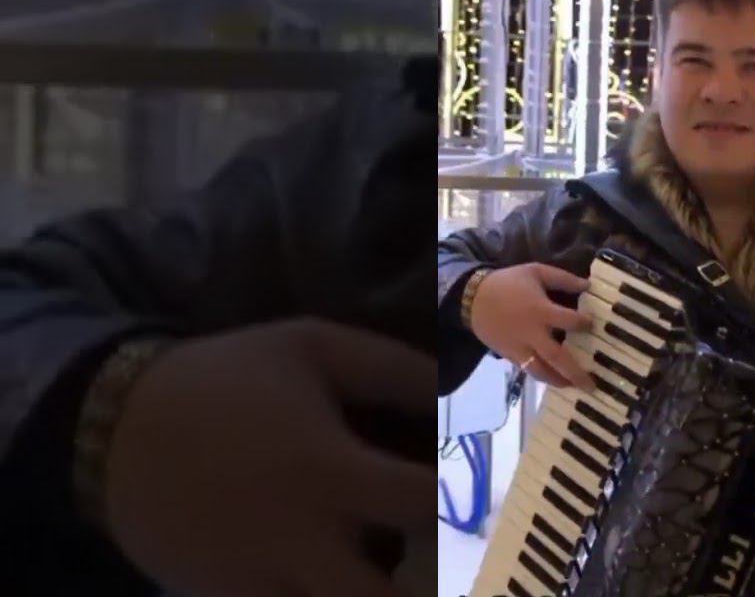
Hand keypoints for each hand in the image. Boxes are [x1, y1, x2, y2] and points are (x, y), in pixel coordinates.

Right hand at [103, 319, 435, 596]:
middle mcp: (298, 539)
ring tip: (396, 572)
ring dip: (373, 595)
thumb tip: (458, 393)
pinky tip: (337, 574)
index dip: (461, 499)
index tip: (478, 490)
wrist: (112, 425)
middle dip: (426, 584)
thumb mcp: (314, 347)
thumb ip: (396, 369)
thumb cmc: (226, 379)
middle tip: (448, 560)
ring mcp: (258, 579)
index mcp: (327, 470)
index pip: (421, 504)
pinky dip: (315, 596)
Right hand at [469, 263, 595, 389]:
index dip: (584, 324)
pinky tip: (554, 379)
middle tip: (592, 385)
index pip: (569, 321)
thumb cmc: (508, 283)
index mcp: (540, 310)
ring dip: (559, 381)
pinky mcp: (510, 356)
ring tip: (574, 387)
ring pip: (541, 371)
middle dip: (575, 372)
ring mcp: (520, 348)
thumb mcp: (536, 271)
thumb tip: (588, 285)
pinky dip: (543, 377)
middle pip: (557, 358)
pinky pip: (529, 371)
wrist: (472, 298)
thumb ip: (563, 279)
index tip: (593, 325)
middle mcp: (532, 333)